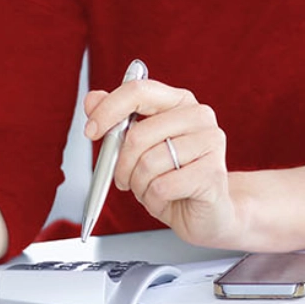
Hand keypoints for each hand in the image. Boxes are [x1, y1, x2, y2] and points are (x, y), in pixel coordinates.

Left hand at [85, 73, 240, 247]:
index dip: (108, 110)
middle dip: (121, 165)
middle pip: (138, 134)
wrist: (209, 212)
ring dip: (140, 186)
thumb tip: (93, 99)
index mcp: (180, 101)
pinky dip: (155, 201)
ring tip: (153, 189)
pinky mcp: (213, 174)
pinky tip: (168, 199)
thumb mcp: (140, 149)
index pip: (139, 91)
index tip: (91, 130)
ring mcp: (211, 143)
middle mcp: (199, 116)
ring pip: (148, 164)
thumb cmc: (173, 177)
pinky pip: (162, 187)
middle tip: (125, 178)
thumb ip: (117, 120)